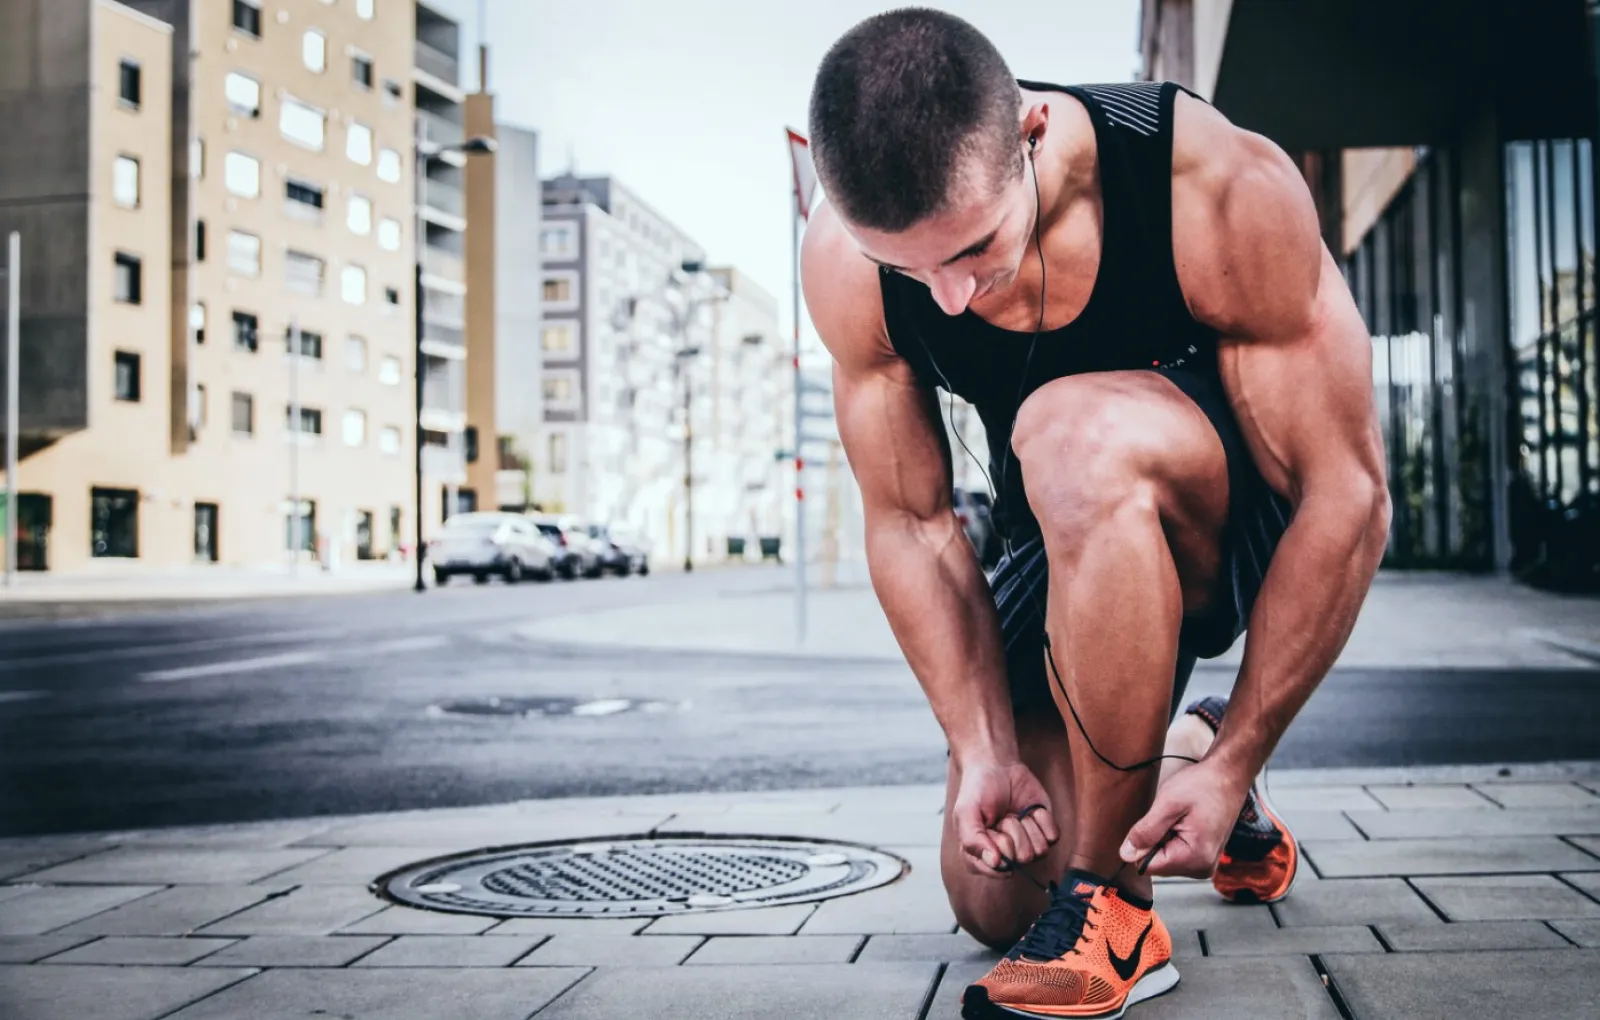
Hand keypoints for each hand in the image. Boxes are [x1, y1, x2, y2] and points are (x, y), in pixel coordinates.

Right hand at [950, 759, 1058, 878]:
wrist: (997, 766)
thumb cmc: (978, 790)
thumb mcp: (966, 813)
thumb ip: (972, 840)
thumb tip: (995, 863)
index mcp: (982, 857)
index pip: (998, 869)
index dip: (997, 847)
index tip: (990, 827)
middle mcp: (1006, 856)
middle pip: (1021, 859)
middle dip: (1012, 831)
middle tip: (1002, 816)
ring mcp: (1027, 845)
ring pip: (1039, 851)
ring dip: (1027, 825)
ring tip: (1014, 813)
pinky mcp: (1044, 832)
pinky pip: (1052, 837)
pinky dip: (1042, 819)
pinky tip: (1030, 810)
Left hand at [1119, 760, 1250, 878]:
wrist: (1228, 775)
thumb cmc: (1204, 785)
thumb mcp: (1168, 803)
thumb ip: (1146, 831)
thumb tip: (1126, 854)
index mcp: (1195, 859)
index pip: (1148, 866)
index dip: (1143, 843)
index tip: (1156, 822)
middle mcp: (1202, 868)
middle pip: (1157, 863)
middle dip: (1156, 839)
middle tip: (1172, 816)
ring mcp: (1204, 863)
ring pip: (1165, 857)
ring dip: (1164, 836)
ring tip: (1181, 817)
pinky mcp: (1203, 855)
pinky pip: (1175, 851)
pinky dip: (1173, 835)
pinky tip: (1185, 820)